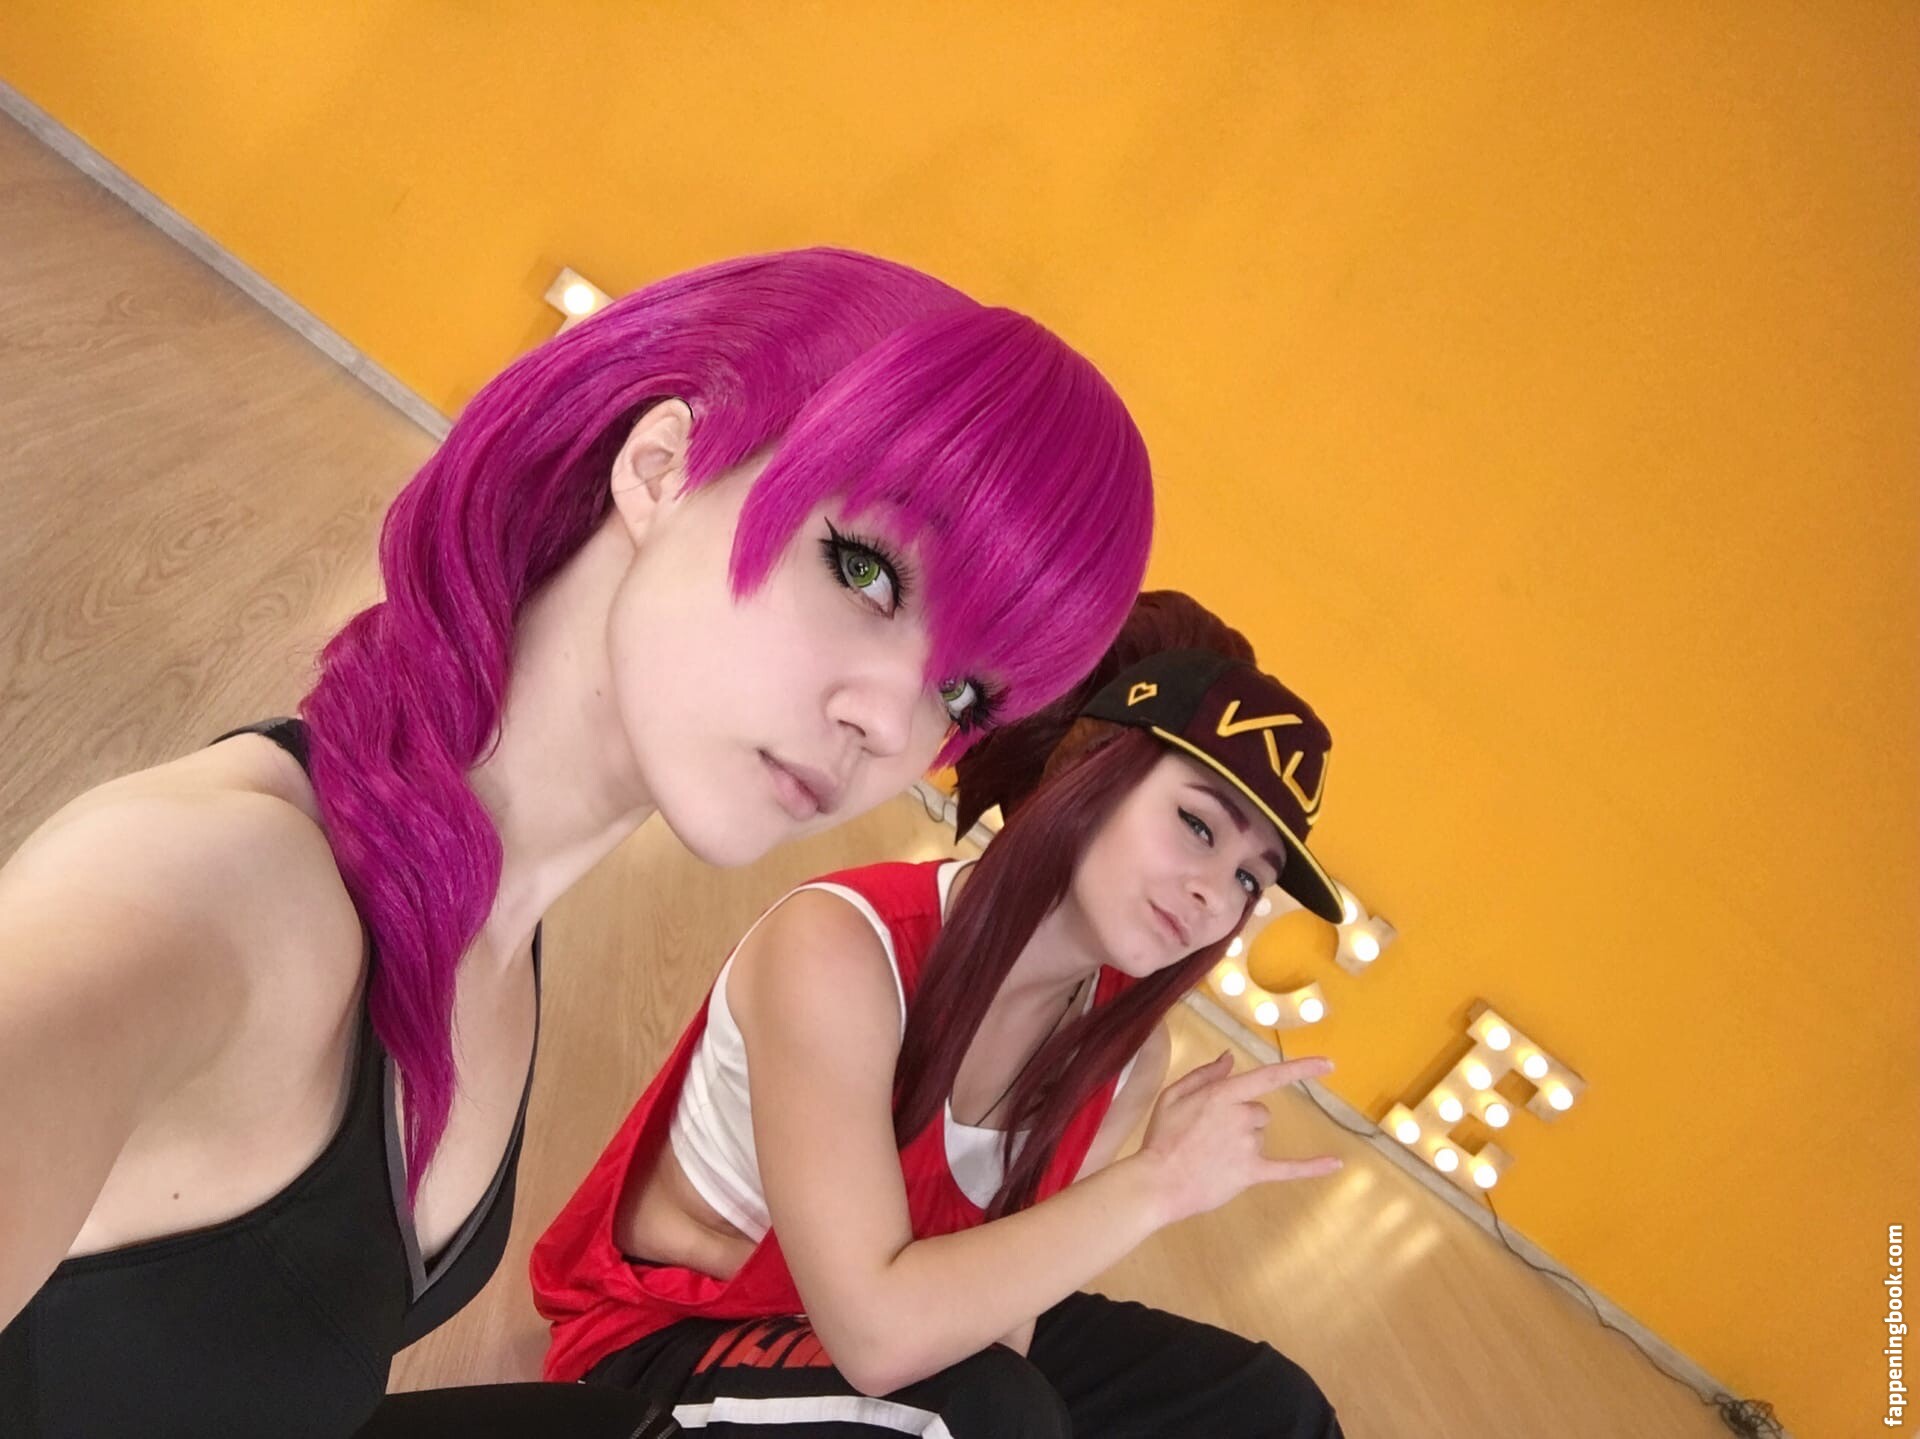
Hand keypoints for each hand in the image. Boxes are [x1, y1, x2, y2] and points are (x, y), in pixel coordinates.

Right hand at [1132, 1051, 1341, 1223]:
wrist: (1158, 1183)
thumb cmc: (1161, 1138)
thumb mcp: (1172, 1096)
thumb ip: (1204, 1075)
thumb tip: (1229, 1058)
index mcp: (1223, 1095)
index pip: (1268, 1076)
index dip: (1299, 1069)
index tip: (1327, 1064)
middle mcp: (1241, 1117)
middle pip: (1259, 1112)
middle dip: (1241, 1119)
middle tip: (1211, 1136)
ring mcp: (1249, 1146)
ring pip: (1260, 1136)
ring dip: (1244, 1141)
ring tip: (1213, 1155)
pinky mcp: (1251, 1172)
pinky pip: (1287, 1168)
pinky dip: (1312, 1167)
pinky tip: (1336, 1164)